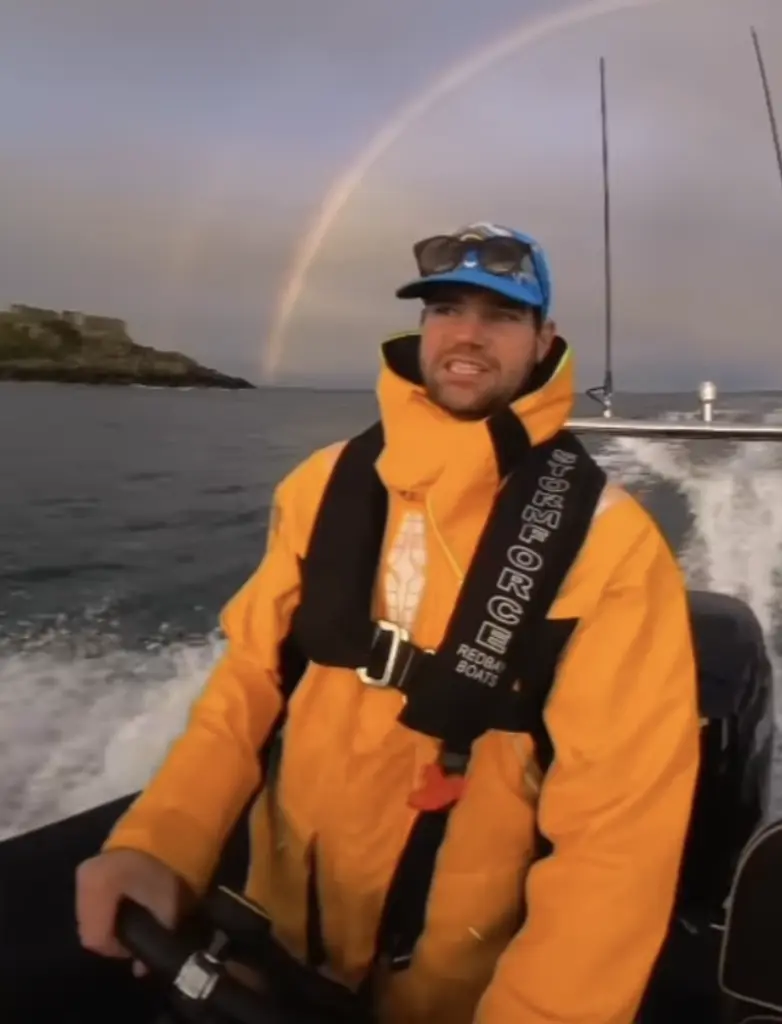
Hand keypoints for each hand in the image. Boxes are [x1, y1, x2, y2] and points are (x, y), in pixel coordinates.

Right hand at [76, 847, 192, 973]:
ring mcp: (87, 870)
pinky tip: (129, 904)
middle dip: (114, 937)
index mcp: (97, 888)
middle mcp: (84, 879)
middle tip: (139, 934)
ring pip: (91, 914)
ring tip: (136, 918)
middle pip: (91, 927)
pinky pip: (95, 898)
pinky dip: (109, 907)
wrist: (174, 824)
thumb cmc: (170, 866)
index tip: (139, 946)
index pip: (95, 939)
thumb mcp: (167, 906)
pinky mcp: (95, 864)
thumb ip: (154, 939)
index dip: (117, 950)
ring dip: (111, 922)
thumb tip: (141, 968)